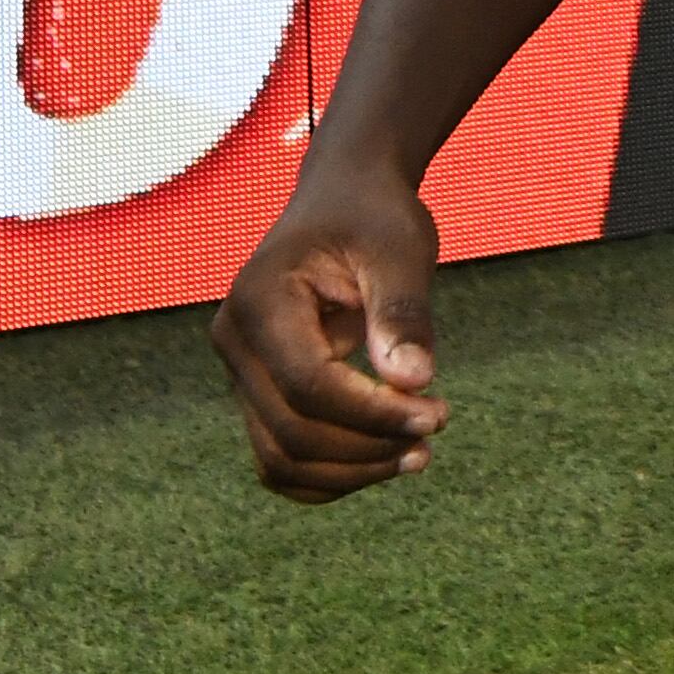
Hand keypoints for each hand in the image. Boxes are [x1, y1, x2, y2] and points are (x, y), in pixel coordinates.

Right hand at [211, 169, 446, 501]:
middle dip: (368, 447)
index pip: (308, 385)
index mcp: (260, 300)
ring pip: (282, 460)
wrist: (345, 199)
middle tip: (435, 428)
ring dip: (352, 471)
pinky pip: (282, 460)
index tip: (438, 413)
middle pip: (292, 433)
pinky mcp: (260, 394)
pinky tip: (384, 456)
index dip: (373, 413)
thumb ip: (401, 313)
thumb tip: (413, 383)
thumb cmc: (372, 216)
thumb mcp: (399, 250)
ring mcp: (241, 373)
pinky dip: (332, 474)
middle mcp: (236, 342)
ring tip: (418, 453)